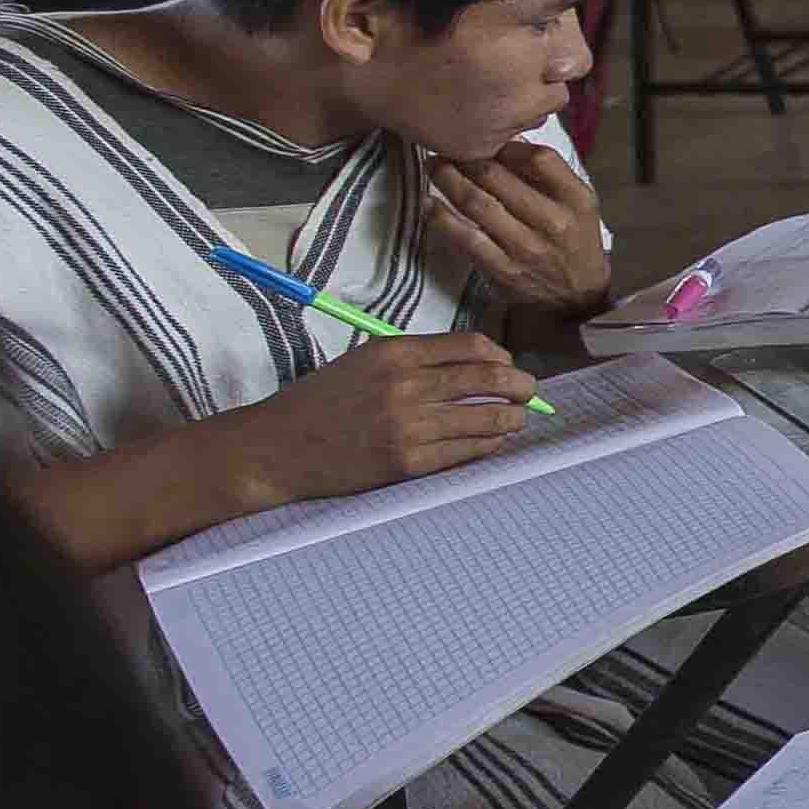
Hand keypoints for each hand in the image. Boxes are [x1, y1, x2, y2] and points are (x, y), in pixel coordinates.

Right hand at [220, 334, 533, 507]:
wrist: (278, 448)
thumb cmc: (323, 403)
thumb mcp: (365, 362)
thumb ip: (417, 360)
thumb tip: (479, 365)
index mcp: (395, 352)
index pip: (473, 346)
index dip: (502, 356)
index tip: (509, 365)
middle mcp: (405, 385)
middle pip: (489, 378)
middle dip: (521, 386)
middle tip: (530, 392)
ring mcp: (408, 426)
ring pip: (486, 418)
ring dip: (512, 419)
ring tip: (517, 420)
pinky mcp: (408, 462)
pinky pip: (467, 451)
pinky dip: (489, 445)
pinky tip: (493, 442)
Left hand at [424, 139, 610, 318]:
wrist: (577, 297)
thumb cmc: (575, 241)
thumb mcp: (578, 203)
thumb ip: (548, 174)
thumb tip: (509, 139)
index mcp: (575, 200)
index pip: (541, 159)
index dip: (509, 145)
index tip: (491, 140)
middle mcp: (552, 222)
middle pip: (499, 176)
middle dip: (466, 156)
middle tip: (447, 147)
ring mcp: (525, 247)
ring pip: (477, 203)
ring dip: (448, 180)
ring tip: (435, 167)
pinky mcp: (502, 269)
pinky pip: (465, 238)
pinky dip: (442, 218)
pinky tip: (429, 205)